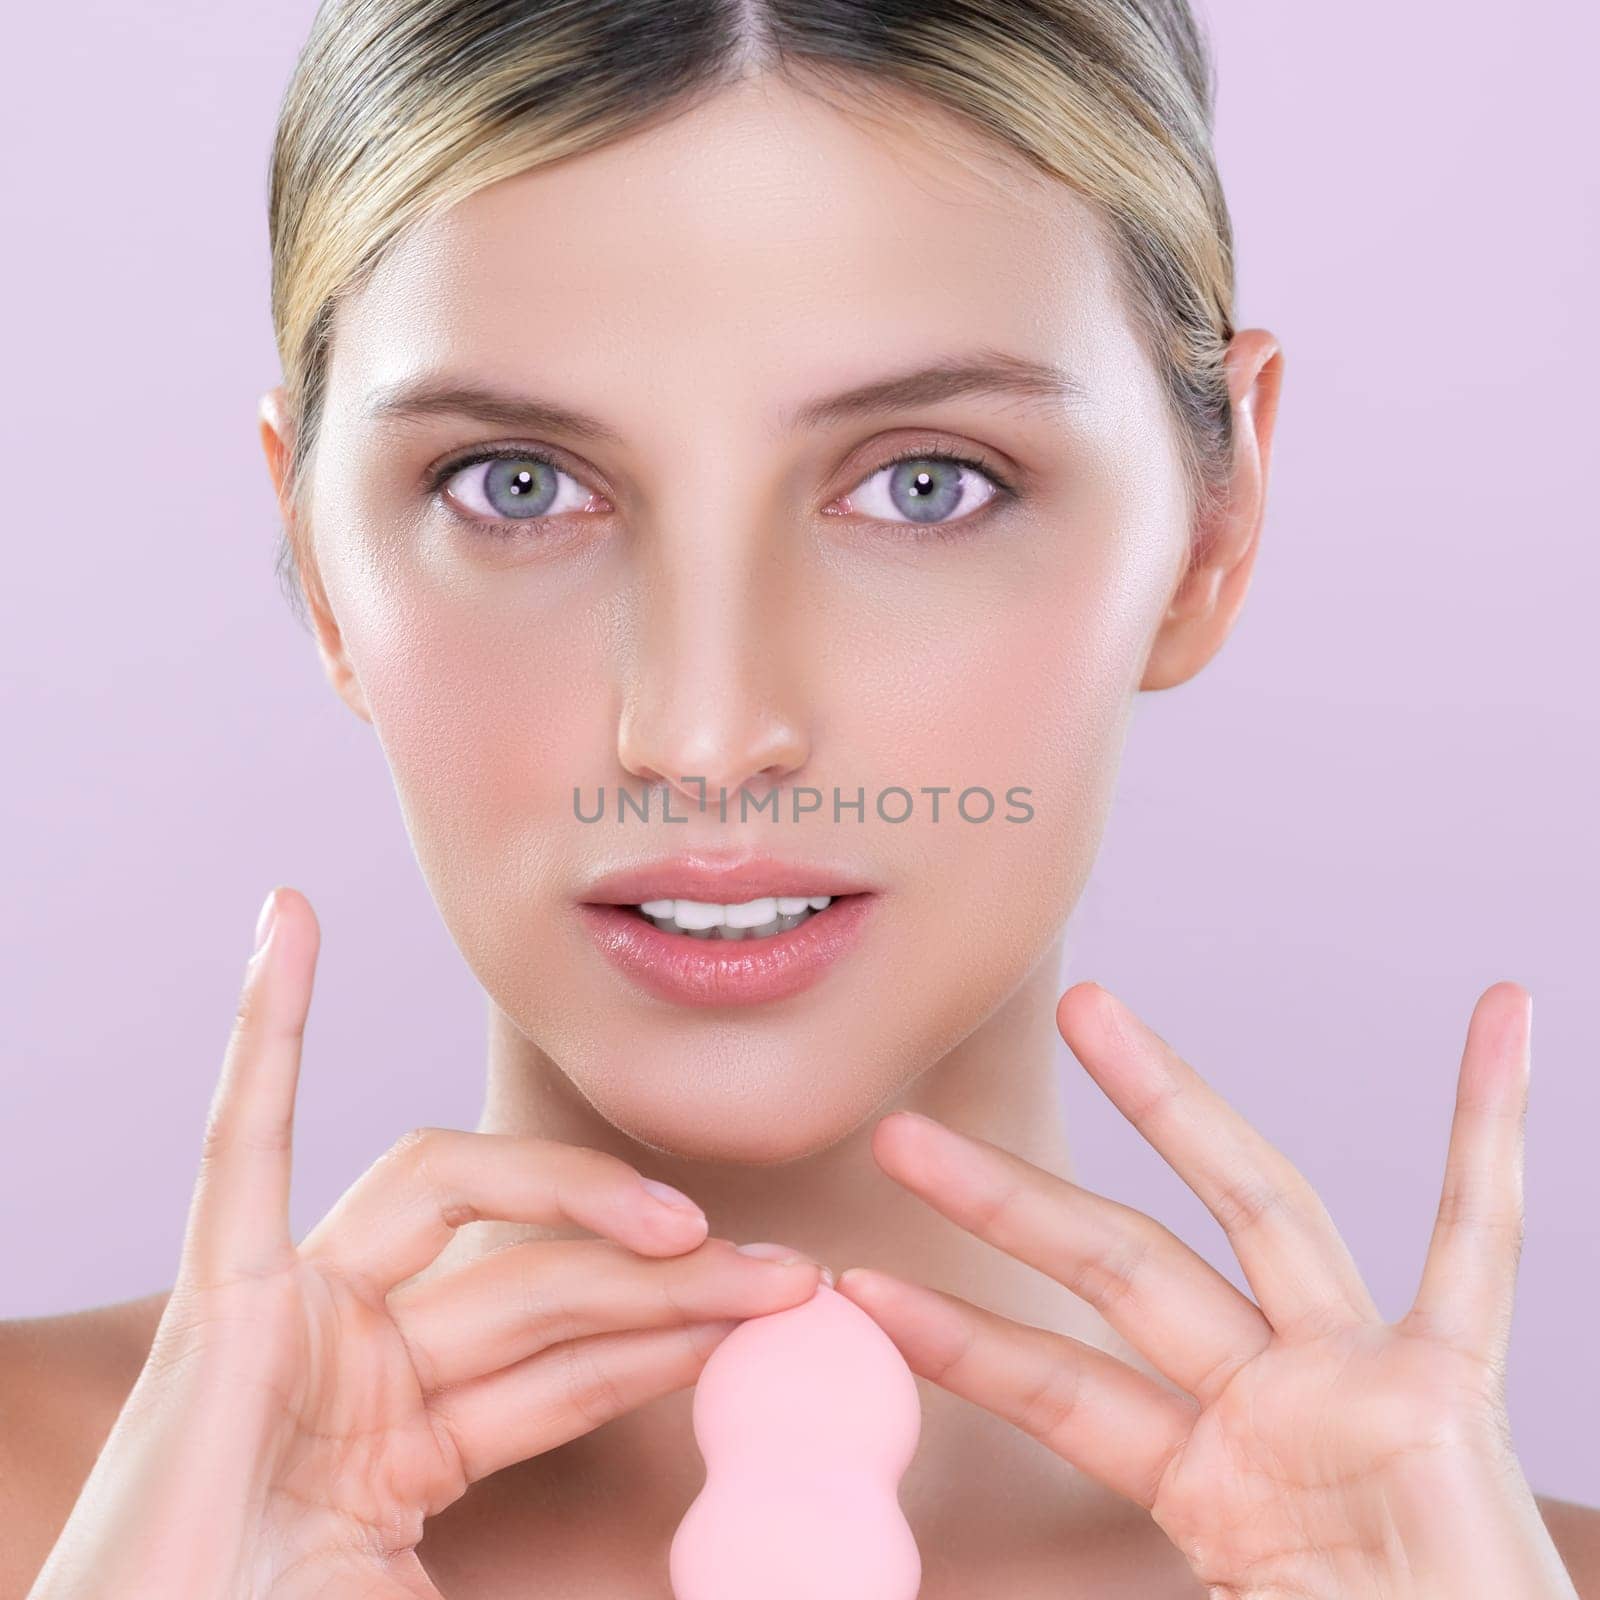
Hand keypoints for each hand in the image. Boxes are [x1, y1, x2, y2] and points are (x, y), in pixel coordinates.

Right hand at [27, 887, 825, 1599]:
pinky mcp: (217, 1299)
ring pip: (456, 1207)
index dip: (669, 1338)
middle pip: (534, 1281)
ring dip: (572, 1189)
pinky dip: (263, 1031)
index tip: (771, 1315)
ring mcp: (285, 1323)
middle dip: (660, 1279)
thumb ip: (581, 1590)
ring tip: (686, 1226)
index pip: (565, 1365)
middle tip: (786, 1278)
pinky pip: (241, 1147)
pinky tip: (287, 922)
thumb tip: (729, 1597)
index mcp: (396, 1448)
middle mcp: (348, 1366)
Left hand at [835, 980, 1579, 1598]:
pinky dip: (1487, 1129)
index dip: (958, 1332)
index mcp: (1208, 1480)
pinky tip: (1498, 1022)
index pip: (1055, 1386)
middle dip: (1011, 1196)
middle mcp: (1273, 1406)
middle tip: (899, 1131)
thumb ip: (1115, 1584)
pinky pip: (1476, 1244)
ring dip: (1168, 1098)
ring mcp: (1362, 1384)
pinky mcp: (1455, 1389)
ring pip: (1253, 1210)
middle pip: (1122, 1269)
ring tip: (1083, 1007)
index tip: (862, 1280)